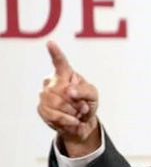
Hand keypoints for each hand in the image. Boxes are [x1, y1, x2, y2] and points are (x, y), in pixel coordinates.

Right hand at [38, 41, 100, 156]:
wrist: (81, 122)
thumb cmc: (87, 103)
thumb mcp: (93, 95)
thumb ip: (84, 90)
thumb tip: (69, 90)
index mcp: (66, 74)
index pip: (60, 62)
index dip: (55, 53)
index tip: (50, 43)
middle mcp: (52, 81)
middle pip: (61, 90)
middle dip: (76, 102)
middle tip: (83, 107)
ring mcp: (45, 95)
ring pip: (56, 103)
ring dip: (72, 112)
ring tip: (77, 113)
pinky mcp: (41, 108)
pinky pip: (52, 114)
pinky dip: (66, 120)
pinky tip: (72, 121)